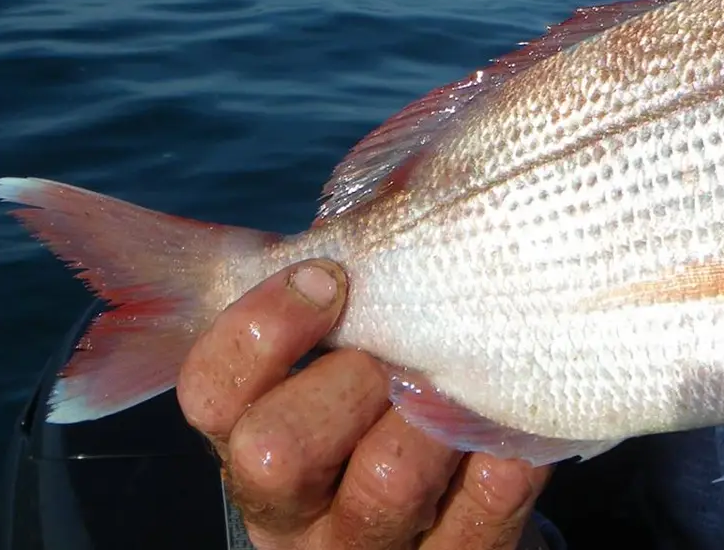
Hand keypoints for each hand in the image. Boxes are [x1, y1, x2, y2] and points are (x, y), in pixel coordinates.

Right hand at [176, 261, 551, 548]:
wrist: (459, 523)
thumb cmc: (394, 398)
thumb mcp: (338, 352)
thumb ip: (327, 288)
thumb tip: (365, 205)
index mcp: (246, 440)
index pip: (208, 388)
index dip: (262, 324)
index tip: (329, 274)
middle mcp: (292, 510)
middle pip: (274, 447)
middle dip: (350, 375)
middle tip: (400, 347)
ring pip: (387, 479)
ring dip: (435, 410)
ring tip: (461, 380)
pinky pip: (486, 507)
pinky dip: (510, 447)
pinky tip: (515, 417)